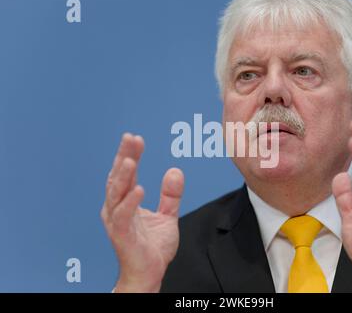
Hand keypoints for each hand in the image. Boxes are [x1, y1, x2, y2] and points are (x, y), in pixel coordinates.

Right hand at [101, 133, 183, 291]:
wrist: (149, 273)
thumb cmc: (152, 247)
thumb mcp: (167, 216)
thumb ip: (170, 195)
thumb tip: (175, 171)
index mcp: (126, 202)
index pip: (127, 174)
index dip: (130, 155)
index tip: (136, 138)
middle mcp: (117, 209)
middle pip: (118, 177)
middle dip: (124, 156)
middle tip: (130, 138)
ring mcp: (118, 221)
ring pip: (116, 193)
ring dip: (123, 175)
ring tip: (131, 159)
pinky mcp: (122, 234)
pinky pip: (124, 216)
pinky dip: (130, 202)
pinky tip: (139, 189)